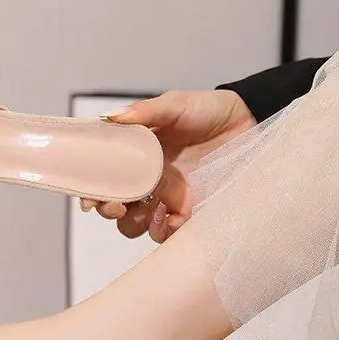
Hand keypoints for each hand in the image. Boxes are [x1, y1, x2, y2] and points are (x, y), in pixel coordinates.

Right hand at [83, 89, 255, 240]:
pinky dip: (160, 230)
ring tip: (145, 208)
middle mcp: (147, 181)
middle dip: (107, 210)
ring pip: (135, 225)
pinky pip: (166, 234)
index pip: (104, 179)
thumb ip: (146, 112)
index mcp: (136, 157)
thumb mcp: (176, 105)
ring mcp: (167, 199)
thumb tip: (112, 118)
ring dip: (132, 222)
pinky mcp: (189, 214)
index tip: (87, 197)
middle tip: (115, 206)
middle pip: (114, 207)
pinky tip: (167, 215)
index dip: (90, 191)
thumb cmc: (211, 112)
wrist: (251, 123)